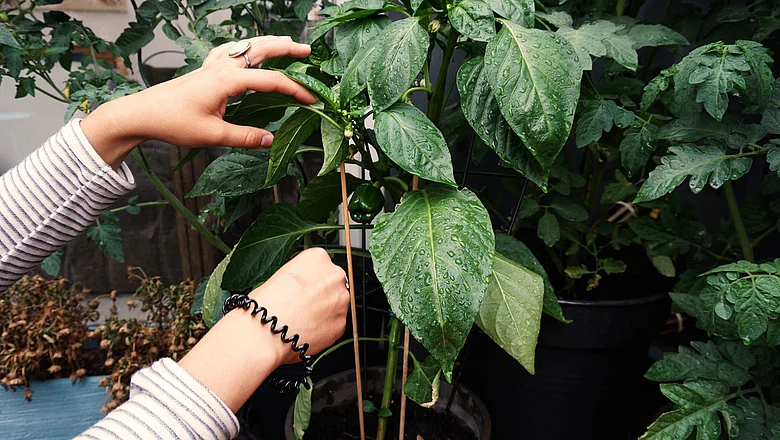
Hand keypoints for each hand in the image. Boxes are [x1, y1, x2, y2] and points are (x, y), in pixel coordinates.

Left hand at [80, 35, 316, 167]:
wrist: (141, 113)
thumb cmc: (173, 123)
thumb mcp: (213, 135)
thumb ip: (245, 137)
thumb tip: (271, 140)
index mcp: (226, 80)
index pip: (270, 80)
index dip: (295, 89)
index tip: (312, 99)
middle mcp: (221, 67)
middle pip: (260, 50)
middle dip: (285, 49)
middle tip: (306, 51)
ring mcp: (212, 66)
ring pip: (245, 47)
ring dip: (267, 43)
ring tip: (285, 43)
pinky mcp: (205, 71)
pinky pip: (230, 52)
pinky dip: (245, 48)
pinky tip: (247, 50)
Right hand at [177, 248, 348, 411]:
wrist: (258, 337)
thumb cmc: (257, 308)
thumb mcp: (273, 278)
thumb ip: (294, 276)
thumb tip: (298, 281)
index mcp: (314, 257)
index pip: (320, 262)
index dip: (307, 278)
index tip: (298, 288)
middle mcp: (333, 275)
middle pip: (333, 281)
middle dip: (319, 293)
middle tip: (299, 307)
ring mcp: (340, 301)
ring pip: (337, 303)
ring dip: (324, 310)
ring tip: (298, 321)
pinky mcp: (341, 324)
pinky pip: (336, 323)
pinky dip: (324, 329)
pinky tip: (303, 332)